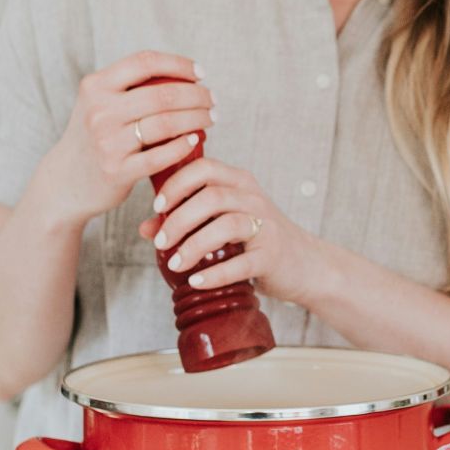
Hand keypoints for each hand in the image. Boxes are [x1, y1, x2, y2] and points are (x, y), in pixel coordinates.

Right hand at [31, 51, 215, 231]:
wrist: (65, 181)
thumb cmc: (94, 137)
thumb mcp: (98, 103)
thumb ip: (128, 87)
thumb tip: (182, 73)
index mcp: (96, 86)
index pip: (145, 62)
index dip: (178, 64)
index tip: (200, 73)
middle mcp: (99, 111)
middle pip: (162, 94)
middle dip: (196, 95)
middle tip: (212, 100)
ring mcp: (107, 142)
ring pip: (165, 124)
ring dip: (196, 119)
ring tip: (210, 118)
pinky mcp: (117, 170)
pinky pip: (160, 155)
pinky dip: (183, 145)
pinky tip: (194, 140)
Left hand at [138, 158, 324, 305]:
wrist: (304, 264)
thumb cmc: (256, 240)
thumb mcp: (223, 222)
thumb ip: (187, 220)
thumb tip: (146, 228)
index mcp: (239, 183)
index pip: (203, 168)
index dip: (176, 184)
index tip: (158, 206)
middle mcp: (253, 198)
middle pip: (211, 196)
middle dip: (179, 219)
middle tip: (160, 242)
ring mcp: (266, 225)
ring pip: (226, 225)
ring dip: (193, 246)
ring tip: (174, 264)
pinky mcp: (271, 255)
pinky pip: (241, 263)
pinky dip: (215, 273)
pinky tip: (197, 281)